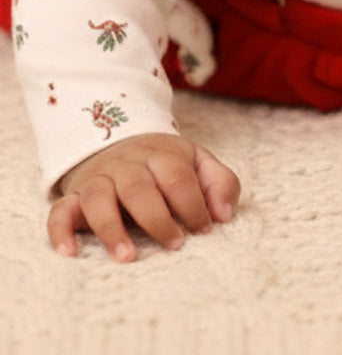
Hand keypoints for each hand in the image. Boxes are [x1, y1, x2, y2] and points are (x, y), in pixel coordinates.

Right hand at [48, 133, 240, 260]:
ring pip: (98, 198)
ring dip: (111, 228)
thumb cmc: (167, 165)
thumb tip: (224, 215)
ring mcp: (99, 179)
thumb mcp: (198, 163)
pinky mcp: (75, 197)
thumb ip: (219, 183)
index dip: (193, 204)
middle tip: (174, 245)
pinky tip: (69, 254)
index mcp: (162, 154)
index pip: (177, 177)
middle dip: (157, 218)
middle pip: (138, 187)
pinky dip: (61, 232)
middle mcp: (127, 165)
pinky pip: (59, 211)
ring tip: (127, 257)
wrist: (121, 141)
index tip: (204, 230)